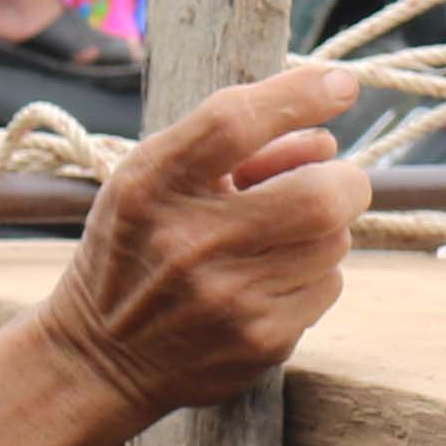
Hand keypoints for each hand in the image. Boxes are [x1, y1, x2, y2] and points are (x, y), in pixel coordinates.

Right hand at [36, 61, 366, 420]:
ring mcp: (228, 298)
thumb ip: (231, 149)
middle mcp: (188, 242)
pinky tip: (271, 281)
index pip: (234, 121)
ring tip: (278, 238)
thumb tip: (327, 143)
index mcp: (152, 186)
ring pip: (333, 240)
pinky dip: (314, 274)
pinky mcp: (260, 340)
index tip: (340, 84)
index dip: (298, 95)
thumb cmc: (136, 252)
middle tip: (335, 182)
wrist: (101, 360)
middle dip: (344, 181)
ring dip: (323, 230)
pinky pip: (327, 286)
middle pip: (319, 194)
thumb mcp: (153, 182)